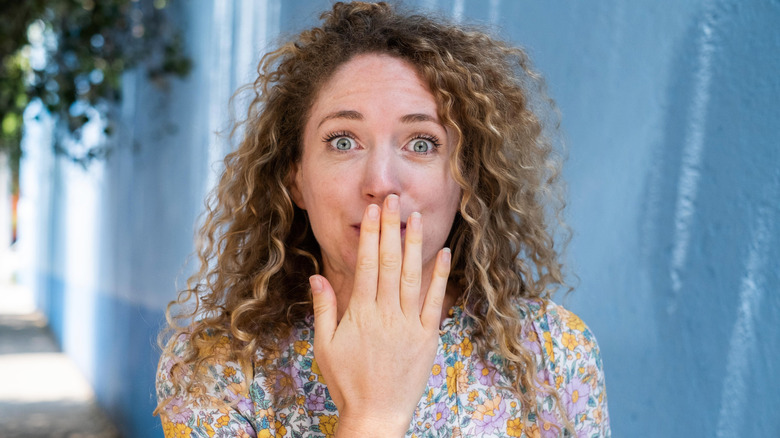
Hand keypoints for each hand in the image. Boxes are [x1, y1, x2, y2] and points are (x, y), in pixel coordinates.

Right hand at [309, 194, 450, 436]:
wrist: (376, 414)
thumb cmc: (347, 381)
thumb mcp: (324, 346)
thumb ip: (324, 308)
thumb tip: (317, 275)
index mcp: (361, 313)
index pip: (367, 264)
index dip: (370, 234)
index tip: (372, 211)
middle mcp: (386, 313)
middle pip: (390, 262)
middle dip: (391, 228)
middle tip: (393, 200)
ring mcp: (410, 324)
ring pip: (414, 276)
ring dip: (415, 244)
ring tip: (416, 216)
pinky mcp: (428, 336)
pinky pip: (436, 301)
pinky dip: (440, 276)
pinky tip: (443, 253)